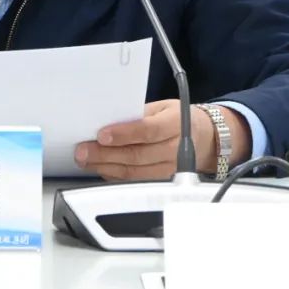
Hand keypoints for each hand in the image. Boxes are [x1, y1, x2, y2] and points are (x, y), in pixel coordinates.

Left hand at [74, 100, 249, 180]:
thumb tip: (107, 119)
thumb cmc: (178, 119)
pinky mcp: (164, 182)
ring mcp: (171, 169)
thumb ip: (139, 114)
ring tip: (86, 160)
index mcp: (176, 124)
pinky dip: (116, 175)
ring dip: (106, 166)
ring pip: (134, 172)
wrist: (205, 138)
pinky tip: (101, 168)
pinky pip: (136, 181)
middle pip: (137, 155)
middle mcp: (175, 150)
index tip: (102, 134)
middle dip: (105, 154)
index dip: (123, 134)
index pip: (148, 131)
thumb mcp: (162, 107)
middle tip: (83, 151)